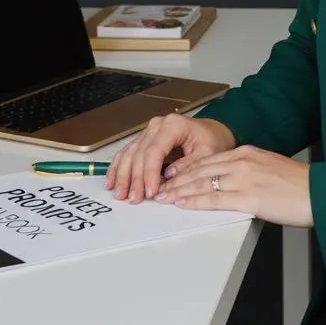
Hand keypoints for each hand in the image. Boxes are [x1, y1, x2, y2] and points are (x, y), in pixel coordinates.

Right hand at [104, 114, 235, 202]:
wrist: (213, 132)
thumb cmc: (212, 141)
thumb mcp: (207, 154)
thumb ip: (188, 166)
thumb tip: (167, 179)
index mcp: (173, 125)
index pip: (155, 150)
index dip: (150, 173)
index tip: (150, 192)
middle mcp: (157, 125)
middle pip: (140, 153)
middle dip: (135, 179)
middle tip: (133, 199)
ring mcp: (148, 131)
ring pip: (129, 154)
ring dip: (123, 175)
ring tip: (120, 195)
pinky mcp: (144, 140)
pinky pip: (127, 153)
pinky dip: (118, 168)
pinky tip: (112, 182)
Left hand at [155, 145, 312, 227]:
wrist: (319, 192)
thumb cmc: (300, 185)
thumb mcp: (271, 167)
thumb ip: (251, 170)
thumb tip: (235, 181)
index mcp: (248, 153)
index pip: (208, 160)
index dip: (187, 169)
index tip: (172, 175)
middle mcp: (242, 161)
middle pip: (200, 170)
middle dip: (177, 180)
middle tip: (159, 187)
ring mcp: (244, 178)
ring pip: (202, 183)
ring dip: (179, 191)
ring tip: (163, 197)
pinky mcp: (248, 197)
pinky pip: (215, 199)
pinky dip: (195, 201)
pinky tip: (182, 204)